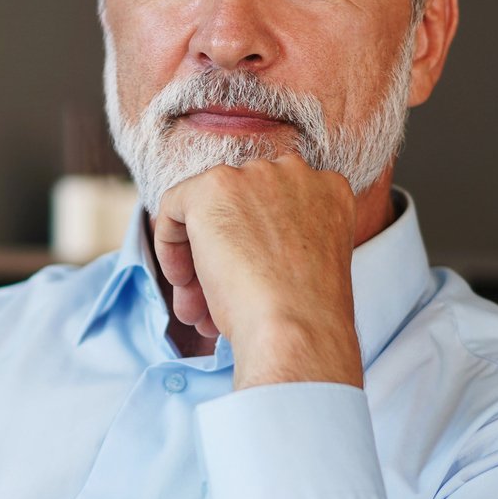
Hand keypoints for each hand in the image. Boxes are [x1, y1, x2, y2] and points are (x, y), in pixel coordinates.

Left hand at [153, 158, 362, 389]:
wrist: (296, 326)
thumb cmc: (305, 313)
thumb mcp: (305, 266)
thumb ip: (282, 243)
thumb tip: (240, 254)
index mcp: (328, 191)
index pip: (276, 206)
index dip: (255, 246)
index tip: (249, 281)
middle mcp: (295, 172)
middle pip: (241, 206)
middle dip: (224, 253)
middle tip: (214, 300)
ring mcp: (254, 176)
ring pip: (207, 208)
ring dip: (197, 257)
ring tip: (195, 307)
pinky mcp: (214, 187)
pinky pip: (174, 206)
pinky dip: (168, 244)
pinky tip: (182, 281)